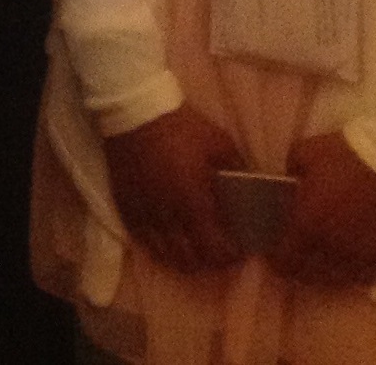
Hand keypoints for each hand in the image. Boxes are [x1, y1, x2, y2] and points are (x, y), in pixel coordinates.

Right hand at [102, 106, 243, 271]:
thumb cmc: (182, 128)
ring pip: (164, 254)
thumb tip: (249, 187)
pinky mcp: (125, 207)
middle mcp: (168, 216)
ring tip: (193, 251)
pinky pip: (142, 240)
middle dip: (208, 262)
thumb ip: (237, 168)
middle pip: (189, 259)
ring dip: (182, 259)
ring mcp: (143, 214)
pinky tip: (167, 242)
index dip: (228, 257)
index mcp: (194, 202)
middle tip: (218, 253)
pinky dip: (158, 247)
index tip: (238, 252)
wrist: (136, 112)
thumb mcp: (220, 143)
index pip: (213, 248)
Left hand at [269, 131, 375, 288]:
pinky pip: (363, 277)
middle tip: (297, 258)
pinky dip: (353, 274)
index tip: (274, 255)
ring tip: (321, 263)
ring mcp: (358, 253)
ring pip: (335, 279)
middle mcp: (330, 246)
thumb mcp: (302, 154)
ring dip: (325, 273)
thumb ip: (289, 174)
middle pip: (308, 275)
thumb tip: (290, 186)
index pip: (284, 261)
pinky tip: (348, 264)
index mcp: (306, 223)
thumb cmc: (344, 154)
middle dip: (298, 269)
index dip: (276, 262)